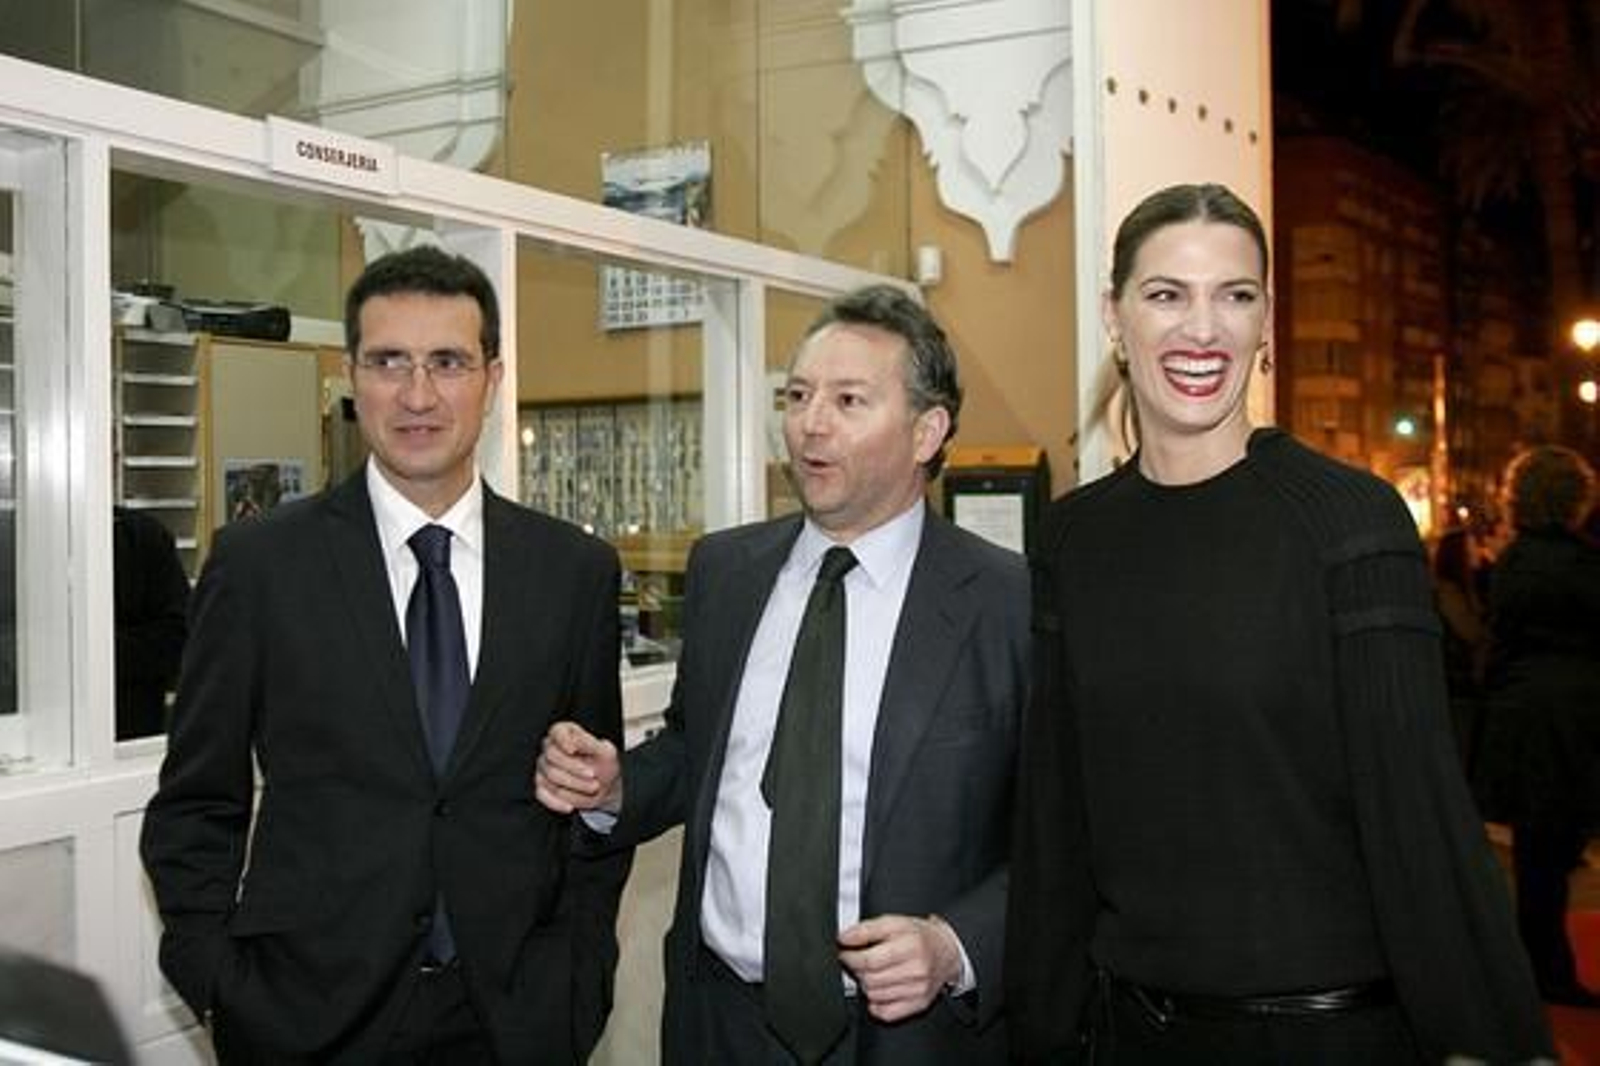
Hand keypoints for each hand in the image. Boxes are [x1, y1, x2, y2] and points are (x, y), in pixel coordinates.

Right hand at [534, 721, 621, 814]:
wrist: (604, 787)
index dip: (563, 740)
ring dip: (574, 785)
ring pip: (550, 776)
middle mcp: (551, 748)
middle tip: (593, 775)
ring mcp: (544, 767)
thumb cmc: (604, 765)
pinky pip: (542, 793)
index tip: (573, 749)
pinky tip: (570, 806)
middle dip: (575, 768)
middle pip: (552, 755)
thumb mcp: (605, 752)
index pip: (557, 731)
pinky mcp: (542, 785)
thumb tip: (573, 741)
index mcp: (566, 733)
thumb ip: (590, 744)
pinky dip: (557, 802)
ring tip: (592, 787)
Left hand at [836, 913, 962, 1021]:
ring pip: (874, 996)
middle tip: (859, 961)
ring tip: (871, 972)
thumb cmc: (918, 936)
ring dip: (866, 984)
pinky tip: (880, 989)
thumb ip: (866, 929)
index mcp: (911, 946)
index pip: (869, 960)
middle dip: (857, 970)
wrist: (946, 951)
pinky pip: (886, 1013)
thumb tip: (844, 938)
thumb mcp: (893, 922)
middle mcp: (917, 970)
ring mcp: (918, 990)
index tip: (845, 952)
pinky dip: (876, 1004)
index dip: (850, 957)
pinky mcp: (918, 1004)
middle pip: (870, 979)